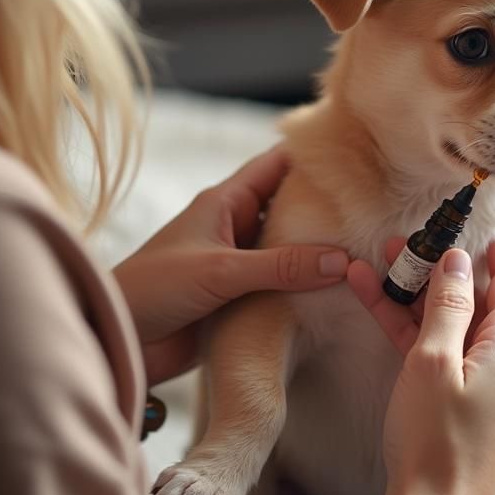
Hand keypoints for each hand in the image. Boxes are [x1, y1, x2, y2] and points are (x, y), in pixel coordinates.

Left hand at [114, 145, 348, 385]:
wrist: (120, 343)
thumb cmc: (154, 290)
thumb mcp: (220, 271)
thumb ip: (281, 266)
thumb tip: (341, 260)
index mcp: (224, 202)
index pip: (275, 165)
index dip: (311, 155)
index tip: (353, 152)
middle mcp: (235, 226)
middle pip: (289, 205)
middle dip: (325, 204)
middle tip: (373, 204)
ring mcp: (240, 262)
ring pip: (289, 246)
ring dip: (318, 248)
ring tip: (367, 244)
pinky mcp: (241, 297)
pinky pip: (282, 283)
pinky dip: (306, 284)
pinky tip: (339, 288)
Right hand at [347, 236, 494, 494]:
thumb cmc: (431, 442)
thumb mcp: (432, 361)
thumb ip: (448, 304)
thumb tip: (459, 260)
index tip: (488, 229)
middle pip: (483, 307)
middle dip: (441, 275)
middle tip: (406, 247)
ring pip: (465, 333)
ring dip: (424, 304)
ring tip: (379, 269)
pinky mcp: (489, 415)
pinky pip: (461, 363)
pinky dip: (428, 340)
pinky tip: (385, 314)